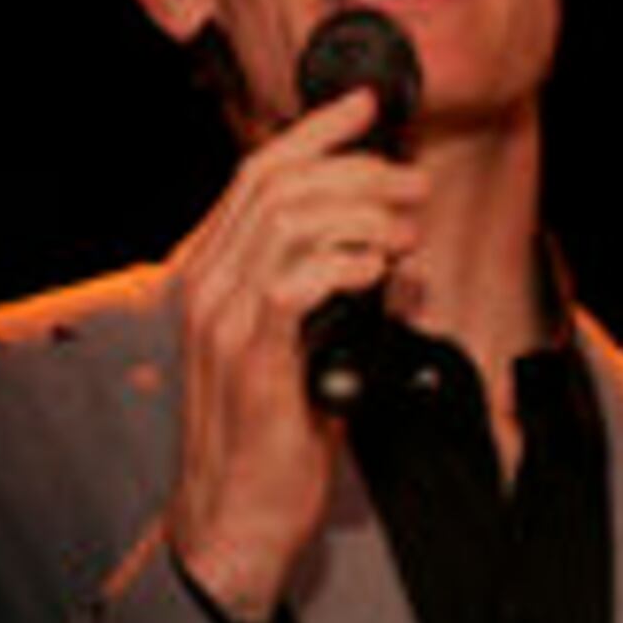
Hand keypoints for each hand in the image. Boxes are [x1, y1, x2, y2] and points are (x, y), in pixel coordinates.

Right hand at [163, 90, 427, 622]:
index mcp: (218, 271)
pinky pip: (293, 283)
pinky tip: (377, 273)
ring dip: (362, 215)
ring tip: (405, 237)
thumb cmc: (273, 435)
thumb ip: (336, 293)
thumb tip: (395, 253)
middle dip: (358, 170)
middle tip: (413, 188)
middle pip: (279, 183)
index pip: (260, 172)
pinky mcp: (250, 357)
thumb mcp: (307, 346)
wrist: (238, 515)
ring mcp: (223, 318)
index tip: (368, 107)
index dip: (317, 131)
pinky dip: (343, 264)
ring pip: (289, 221)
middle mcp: (210, 284)